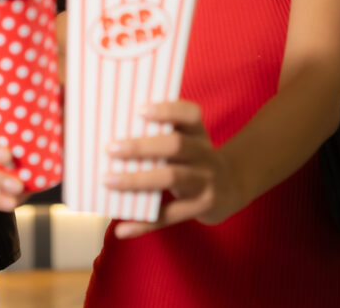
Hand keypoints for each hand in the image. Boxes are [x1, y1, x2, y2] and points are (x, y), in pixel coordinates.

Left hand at [103, 100, 243, 238]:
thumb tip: (112, 136)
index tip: (140, 110)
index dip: (167, 110)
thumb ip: (161, 135)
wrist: (231, 189)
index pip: (189, 114)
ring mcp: (205, 181)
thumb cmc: (194, 160)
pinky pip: (169, 216)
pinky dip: (144, 224)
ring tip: (108, 181)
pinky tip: (122, 230)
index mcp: (198, 133)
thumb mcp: (189, 141)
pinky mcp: (202, 207)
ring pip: (171, 178)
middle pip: (176, 145)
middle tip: (110, 148)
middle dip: (141, 146)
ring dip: (137, 179)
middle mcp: (204, 154)